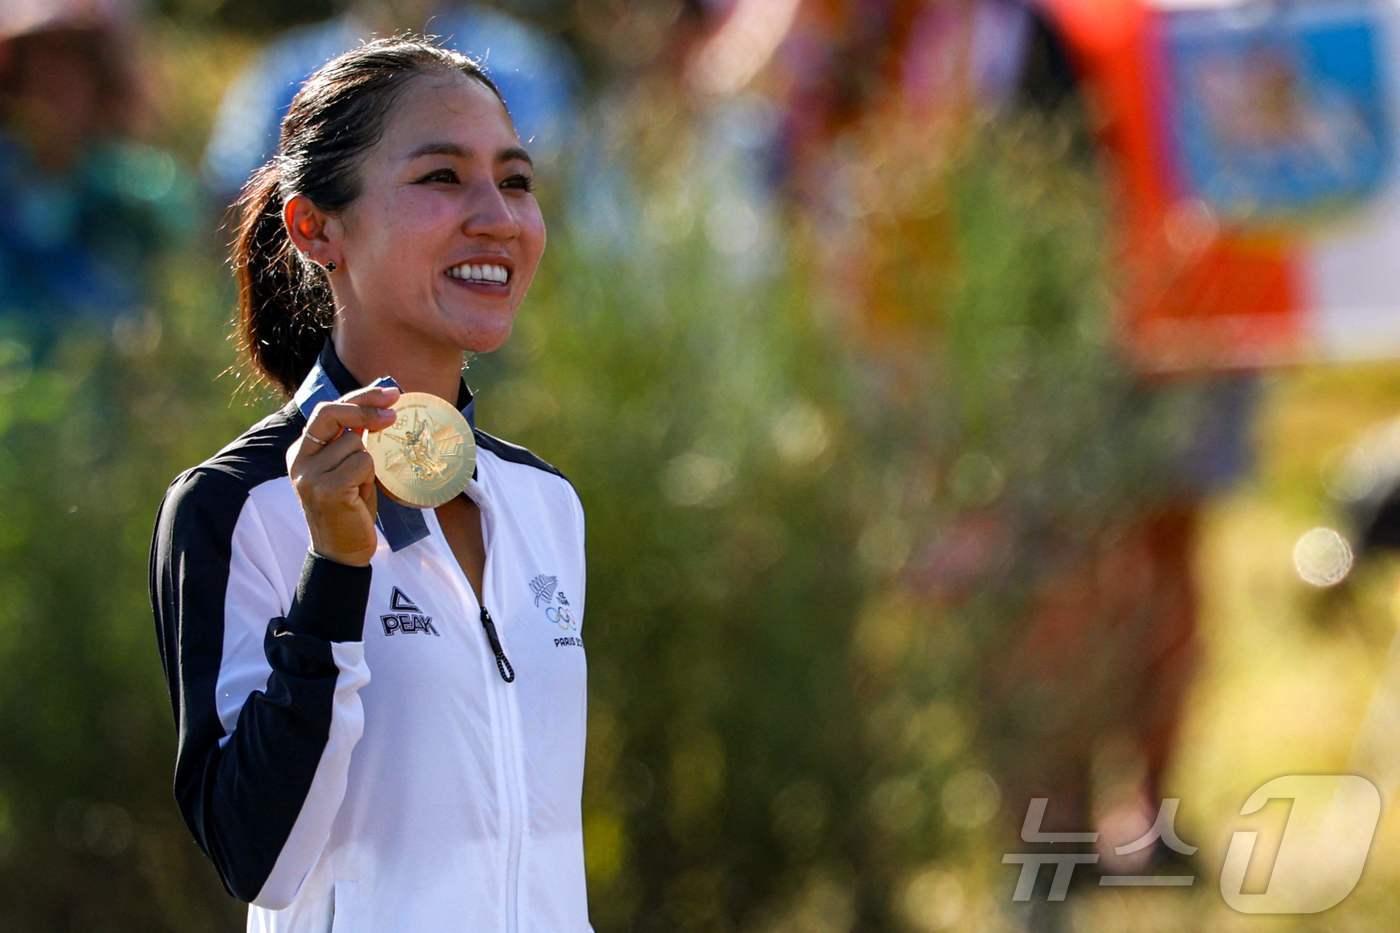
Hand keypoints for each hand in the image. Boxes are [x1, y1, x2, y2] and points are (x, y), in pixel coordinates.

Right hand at [287, 385, 399, 566]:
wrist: (341, 552)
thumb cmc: (349, 508)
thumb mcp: (347, 469)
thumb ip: (352, 440)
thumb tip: (380, 405)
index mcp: (302, 451)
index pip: (328, 410)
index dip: (360, 397)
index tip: (390, 393)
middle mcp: (299, 459)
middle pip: (332, 413)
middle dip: (365, 407)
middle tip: (394, 412)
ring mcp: (309, 474)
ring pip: (357, 443)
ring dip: (369, 462)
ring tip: (360, 486)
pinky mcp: (326, 489)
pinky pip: (363, 463)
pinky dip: (370, 476)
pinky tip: (360, 495)